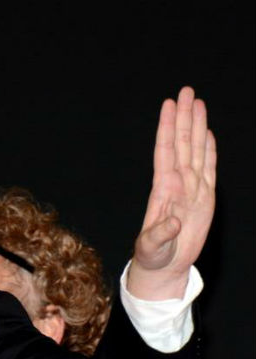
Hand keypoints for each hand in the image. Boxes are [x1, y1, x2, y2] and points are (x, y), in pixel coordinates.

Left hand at [127, 87, 215, 299]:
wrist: (164, 266)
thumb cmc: (153, 256)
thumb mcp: (151, 247)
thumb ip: (160, 234)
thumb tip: (172, 222)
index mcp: (162, 190)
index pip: (165, 151)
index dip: (167, 128)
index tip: (168, 105)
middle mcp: (176, 183)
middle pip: (182, 143)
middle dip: (184, 116)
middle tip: (186, 90)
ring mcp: (191, 188)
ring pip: (195, 150)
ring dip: (197, 126)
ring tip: (197, 102)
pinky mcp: (204, 198)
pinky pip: (209, 168)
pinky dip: (209, 150)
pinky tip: (208, 132)